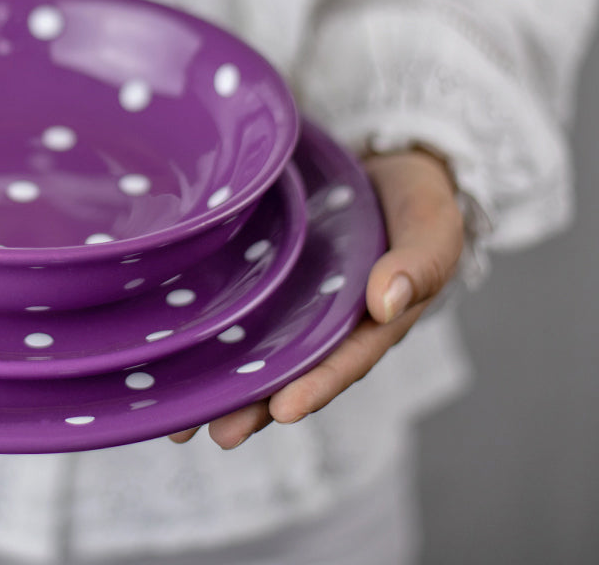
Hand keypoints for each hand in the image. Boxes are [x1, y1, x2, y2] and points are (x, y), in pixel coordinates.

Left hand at [169, 148, 463, 448]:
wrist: (387, 162)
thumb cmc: (417, 201)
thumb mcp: (433, 226)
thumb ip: (419, 263)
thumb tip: (386, 304)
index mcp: (375, 321)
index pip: (345, 359)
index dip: (317, 385)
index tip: (285, 410)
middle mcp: (328, 322)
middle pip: (292, 371)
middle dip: (256, 406)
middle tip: (222, 436)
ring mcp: (292, 301)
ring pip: (256, 350)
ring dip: (222, 385)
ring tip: (182, 424)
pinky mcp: (262, 276)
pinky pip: (234, 308)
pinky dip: (203, 333)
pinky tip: (165, 356)